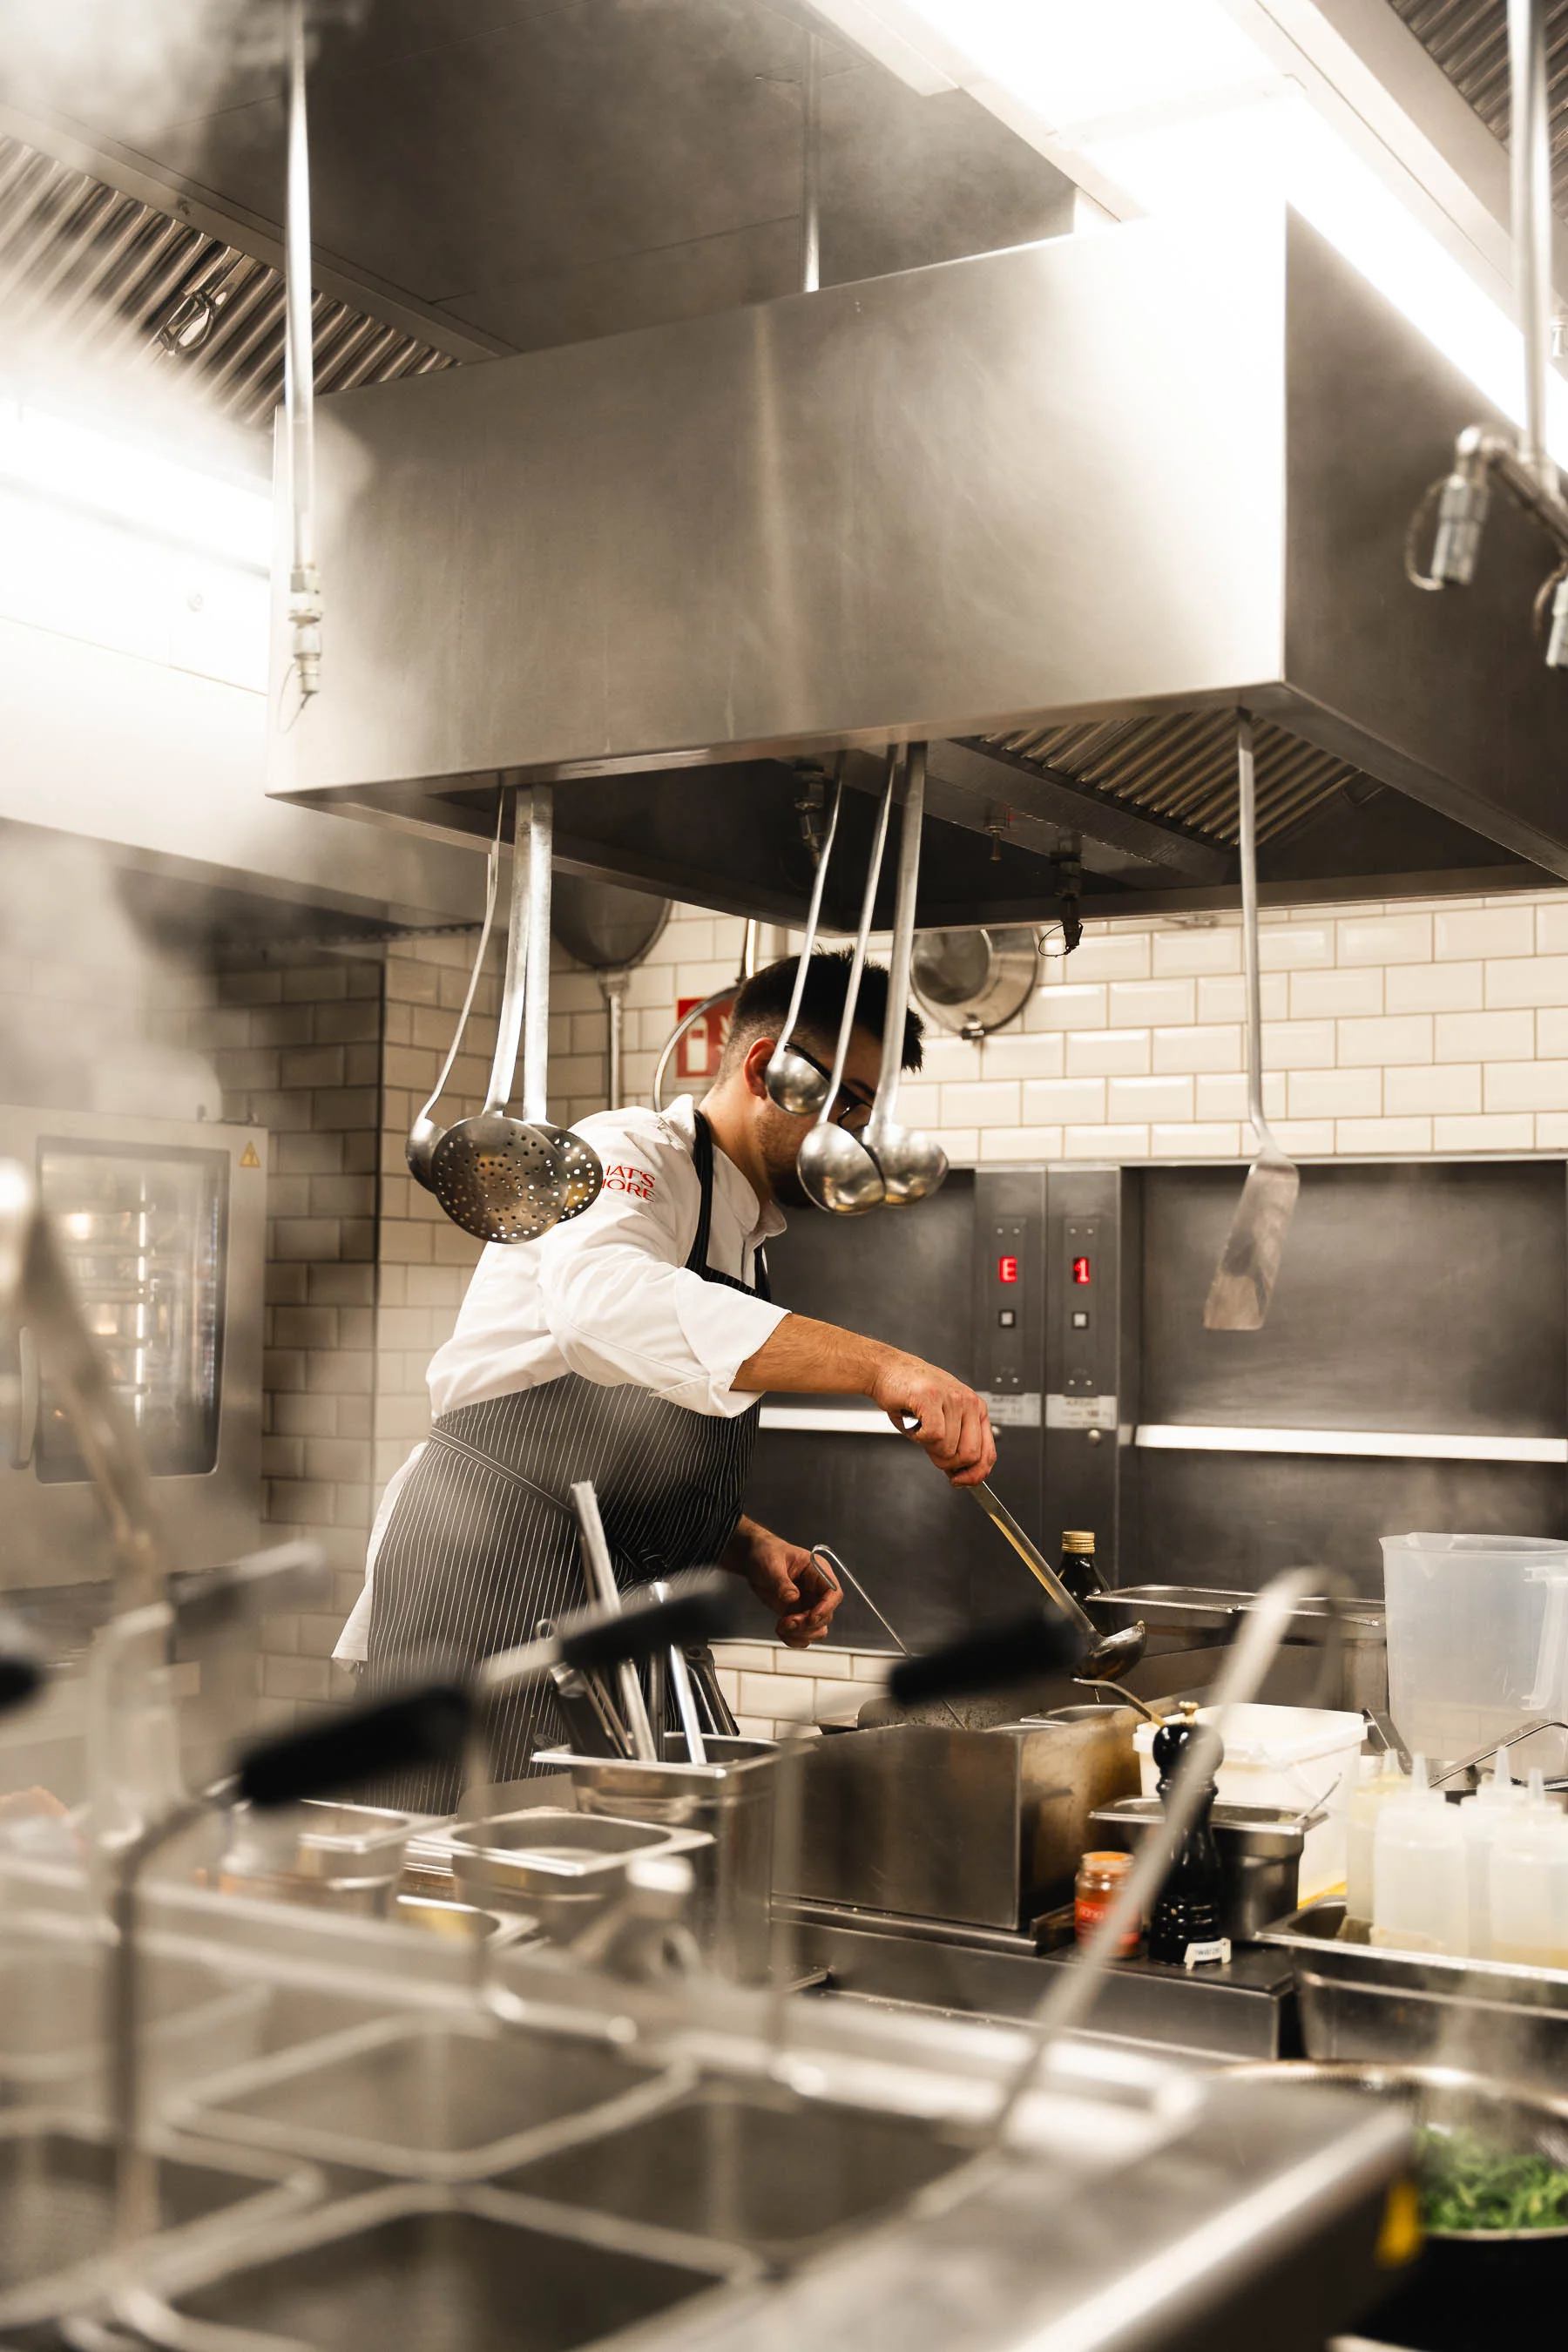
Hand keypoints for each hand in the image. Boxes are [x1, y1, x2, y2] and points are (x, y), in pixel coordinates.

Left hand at [722, 1518, 841, 1647]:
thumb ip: (782, 1582)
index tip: (810, 1618)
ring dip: (800, 1633)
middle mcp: (817, 1590)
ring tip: (781, 1626)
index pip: (833, 1593)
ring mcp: (808, 1604)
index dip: (826, 1608)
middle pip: (826, 1616)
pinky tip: (780, 1631)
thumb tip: (792, 1598)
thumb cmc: (767, 1554)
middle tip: (787, 1622)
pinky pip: (802, 1634)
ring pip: (817, 1629)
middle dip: (807, 1625)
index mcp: (818, 1572)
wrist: (753, 1560)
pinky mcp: (797, 1614)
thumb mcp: (771, 1564)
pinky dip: (793, 1638)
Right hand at [869, 1352, 995, 1485]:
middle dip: (948, 1464)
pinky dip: (919, 1438)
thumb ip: (955, 1444)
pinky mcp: (932, 1397)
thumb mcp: (942, 1420)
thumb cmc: (911, 1394)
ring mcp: (952, 1398)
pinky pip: (933, 1436)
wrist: (887, 1370)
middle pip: (970, 1456)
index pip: (988, 1453)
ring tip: (920, 1429)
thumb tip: (962, 1475)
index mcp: (976, 1409)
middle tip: (932, 1451)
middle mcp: (969, 1402)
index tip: (961, 1481)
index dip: (975, 1475)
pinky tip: (915, 1425)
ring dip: (928, 1448)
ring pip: (948, 1449)